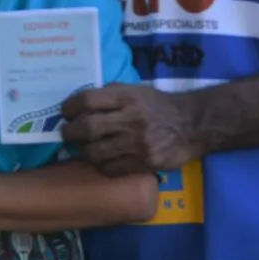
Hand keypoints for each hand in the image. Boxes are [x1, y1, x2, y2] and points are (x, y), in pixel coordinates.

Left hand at [61, 84, 197, 176]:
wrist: (194, 124)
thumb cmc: (159, 105)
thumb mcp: (136, 90)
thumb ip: (110, 94)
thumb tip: (79, 104)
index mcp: (127, 97)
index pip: (87, 100)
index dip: (69, 107)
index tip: (65, 113)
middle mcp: (131, 119)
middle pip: (87, 127)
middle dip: (70, 132)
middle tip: (68, 134)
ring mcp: (138, 143)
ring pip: (95, 152)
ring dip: (84, 152)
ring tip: (85, 148)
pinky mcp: (146, 163)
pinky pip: (111, 169)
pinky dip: (102, 165)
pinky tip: (103, 160)